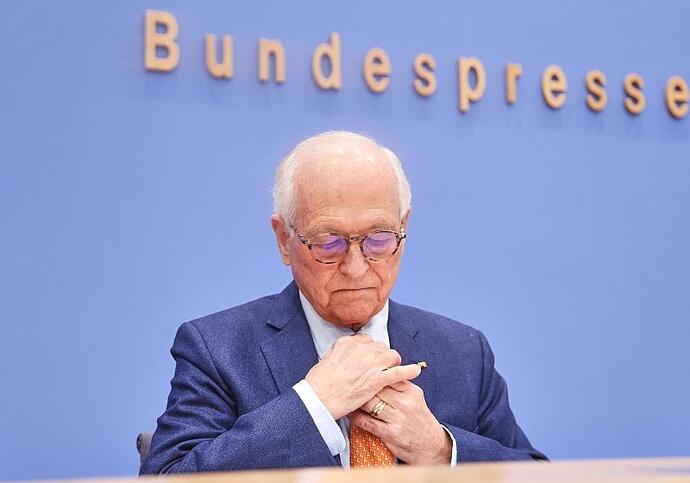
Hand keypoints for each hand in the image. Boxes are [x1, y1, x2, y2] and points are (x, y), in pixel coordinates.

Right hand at [305, 333, 421, 418]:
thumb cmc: (318, 384)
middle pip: (380, 347)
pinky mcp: (377, 380)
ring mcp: (370, 363)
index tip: (370, 357)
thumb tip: (346, 357)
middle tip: (378, 368)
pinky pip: (398, 372)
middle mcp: (360, 349)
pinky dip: (409, 370)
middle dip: (381, 357)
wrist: (317, 399)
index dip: (370, 350)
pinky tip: (416, 370)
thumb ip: (340, 354)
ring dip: (392, 363)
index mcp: (347, 343)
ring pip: (391, 356)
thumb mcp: (326, 359)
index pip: (366, 340)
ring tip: (391, 370)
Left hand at [348, 380, 451, 464]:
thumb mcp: (415, 398)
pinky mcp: (391, 433)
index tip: (360, 372)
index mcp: (411, 391)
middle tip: (349, 382)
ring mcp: (398, 419)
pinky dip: (356, 417)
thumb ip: (399, 385)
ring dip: (357, 400)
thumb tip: (379, 371)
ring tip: (347, 396)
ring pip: (370, 403)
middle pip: (377, 388)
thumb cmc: (420, 420)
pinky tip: (350, 413)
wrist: (432, 446)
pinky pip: (368, 422)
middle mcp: (406, 403)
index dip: (372, 374)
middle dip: (362, 385)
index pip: (388, 376)